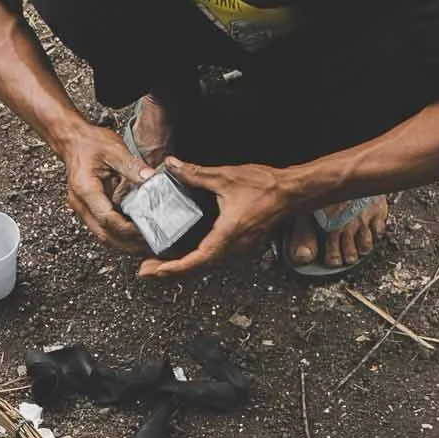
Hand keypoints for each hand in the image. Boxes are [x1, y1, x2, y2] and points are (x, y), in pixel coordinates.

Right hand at [52, 121, 150, 251]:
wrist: (71, 140)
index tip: (146, 230)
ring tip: (146, 245)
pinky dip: (120, 234)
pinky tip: (135, 235)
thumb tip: (150, 179)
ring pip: (103, 235)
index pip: (107, 219)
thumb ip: (132, 166)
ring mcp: (83, 208)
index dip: (127, 229)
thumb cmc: (88, 143)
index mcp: (85, 190)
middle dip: (127, 245)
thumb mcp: (113, 150)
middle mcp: (80, 204)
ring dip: (124, 243)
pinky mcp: (89, 209)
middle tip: (150, 247)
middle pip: (104, 235)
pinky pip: (104, 227)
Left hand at [138, 157, 299, 278]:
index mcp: (226, 235)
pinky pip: (215, 258)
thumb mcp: (225, 177)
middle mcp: (232, 248)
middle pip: (196, 268)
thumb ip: (195, 173)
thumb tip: (171, 165)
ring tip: (160, 265)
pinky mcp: (241, 245)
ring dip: (183, 267)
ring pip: (206, 265)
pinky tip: (186, 254)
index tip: (152, 271)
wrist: (293, 193)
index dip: (171, 269)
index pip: (194, 261)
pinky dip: (197, 259)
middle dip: (169, 272)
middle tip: (146, 271)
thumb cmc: (266, 186)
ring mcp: (238, 249)